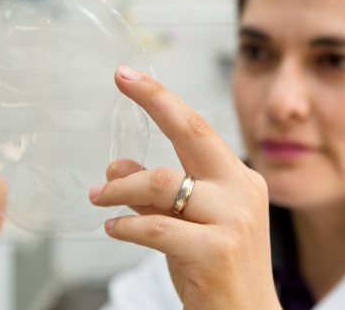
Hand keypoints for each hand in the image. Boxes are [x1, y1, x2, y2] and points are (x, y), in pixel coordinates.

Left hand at [90, 66, 280, 309]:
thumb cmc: (216, 270)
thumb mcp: (186, 223)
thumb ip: (154, 193)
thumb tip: (117, 165)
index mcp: (239, 178)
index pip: (197, 127)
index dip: (162, 98)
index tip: (129, 75)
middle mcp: (242, 190)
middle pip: (192, 133)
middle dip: (155, 101)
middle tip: (121, 80)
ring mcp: (234, 220)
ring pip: (162, 183)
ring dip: (121, 188)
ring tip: (102, 198)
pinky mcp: (217, 251)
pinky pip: (157, 227)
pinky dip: (127, 226)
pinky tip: (114, 229)